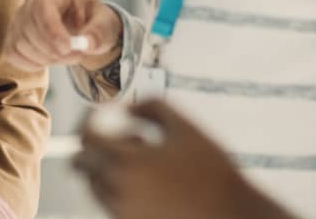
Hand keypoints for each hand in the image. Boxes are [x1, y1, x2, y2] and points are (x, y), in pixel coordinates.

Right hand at [2, 0, 121, 72]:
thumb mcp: (105, 24)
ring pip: (20, 42)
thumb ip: (98, 33)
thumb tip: (88, 44)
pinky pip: (13, 53)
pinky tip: (47, 61)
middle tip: (76, 56)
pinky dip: (30, 63)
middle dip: (52, 48)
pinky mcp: (14, 35)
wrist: (85, 30)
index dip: (52, 30)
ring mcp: (20, 16)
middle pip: (29, 26)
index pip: (43, 6)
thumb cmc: (93, 21)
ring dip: (44, 58)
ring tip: (66, 57)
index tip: (67, 48)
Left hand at [74, 99, 291, 218]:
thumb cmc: (211, 169)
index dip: (87, 122)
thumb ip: (150, 106)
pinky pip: (112, 204)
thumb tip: (124, 108)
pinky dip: (120, 189)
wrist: (233, 214)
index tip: (97, 115)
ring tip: (146, 162)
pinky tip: (152, 183)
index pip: (85, 139)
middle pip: (83, 165)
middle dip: (94, 147)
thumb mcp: (184, 126)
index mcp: (129, 162)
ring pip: (96, 186)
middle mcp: (120, 191)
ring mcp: (124, 213)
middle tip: (119, 138)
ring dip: (108, 169)